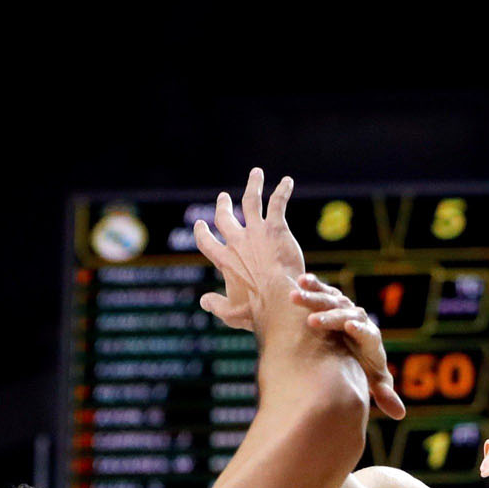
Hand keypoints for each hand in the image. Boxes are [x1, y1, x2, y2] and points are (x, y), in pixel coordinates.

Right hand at [194, 168, 303, 328]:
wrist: (277, 300)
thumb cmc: (256, 310)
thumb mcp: (230, 313)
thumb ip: (215, 305)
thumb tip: (203, 301)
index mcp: (225, 260)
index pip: (207, 243)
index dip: (202, 233)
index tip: (200, 225)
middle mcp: (237, 242)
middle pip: (225, 217)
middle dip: (223, 206)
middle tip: (223, 197)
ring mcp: (256, 232)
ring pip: (251, 201)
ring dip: (253, 185)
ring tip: (256, 174)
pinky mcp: (276, 228)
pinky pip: (278, 203)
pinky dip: (282, 191)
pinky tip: (288, 181)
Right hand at [289, 274, 406, 418]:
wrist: (352, 342)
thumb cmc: (362, 365)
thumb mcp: (373, 379)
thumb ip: (384, 392)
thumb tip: (399, 414)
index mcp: (371, 339)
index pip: (368, 332)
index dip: (360, 329)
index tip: (351, 327)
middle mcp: (359, 319)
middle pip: (346, 314)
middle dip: (330, 317)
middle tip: (312, 321)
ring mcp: (345, 308)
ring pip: (332, 299)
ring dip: (314, 298)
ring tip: (294, 297)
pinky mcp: (332, 299)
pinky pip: (323, 290)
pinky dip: (313, 284)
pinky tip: (300, 279)